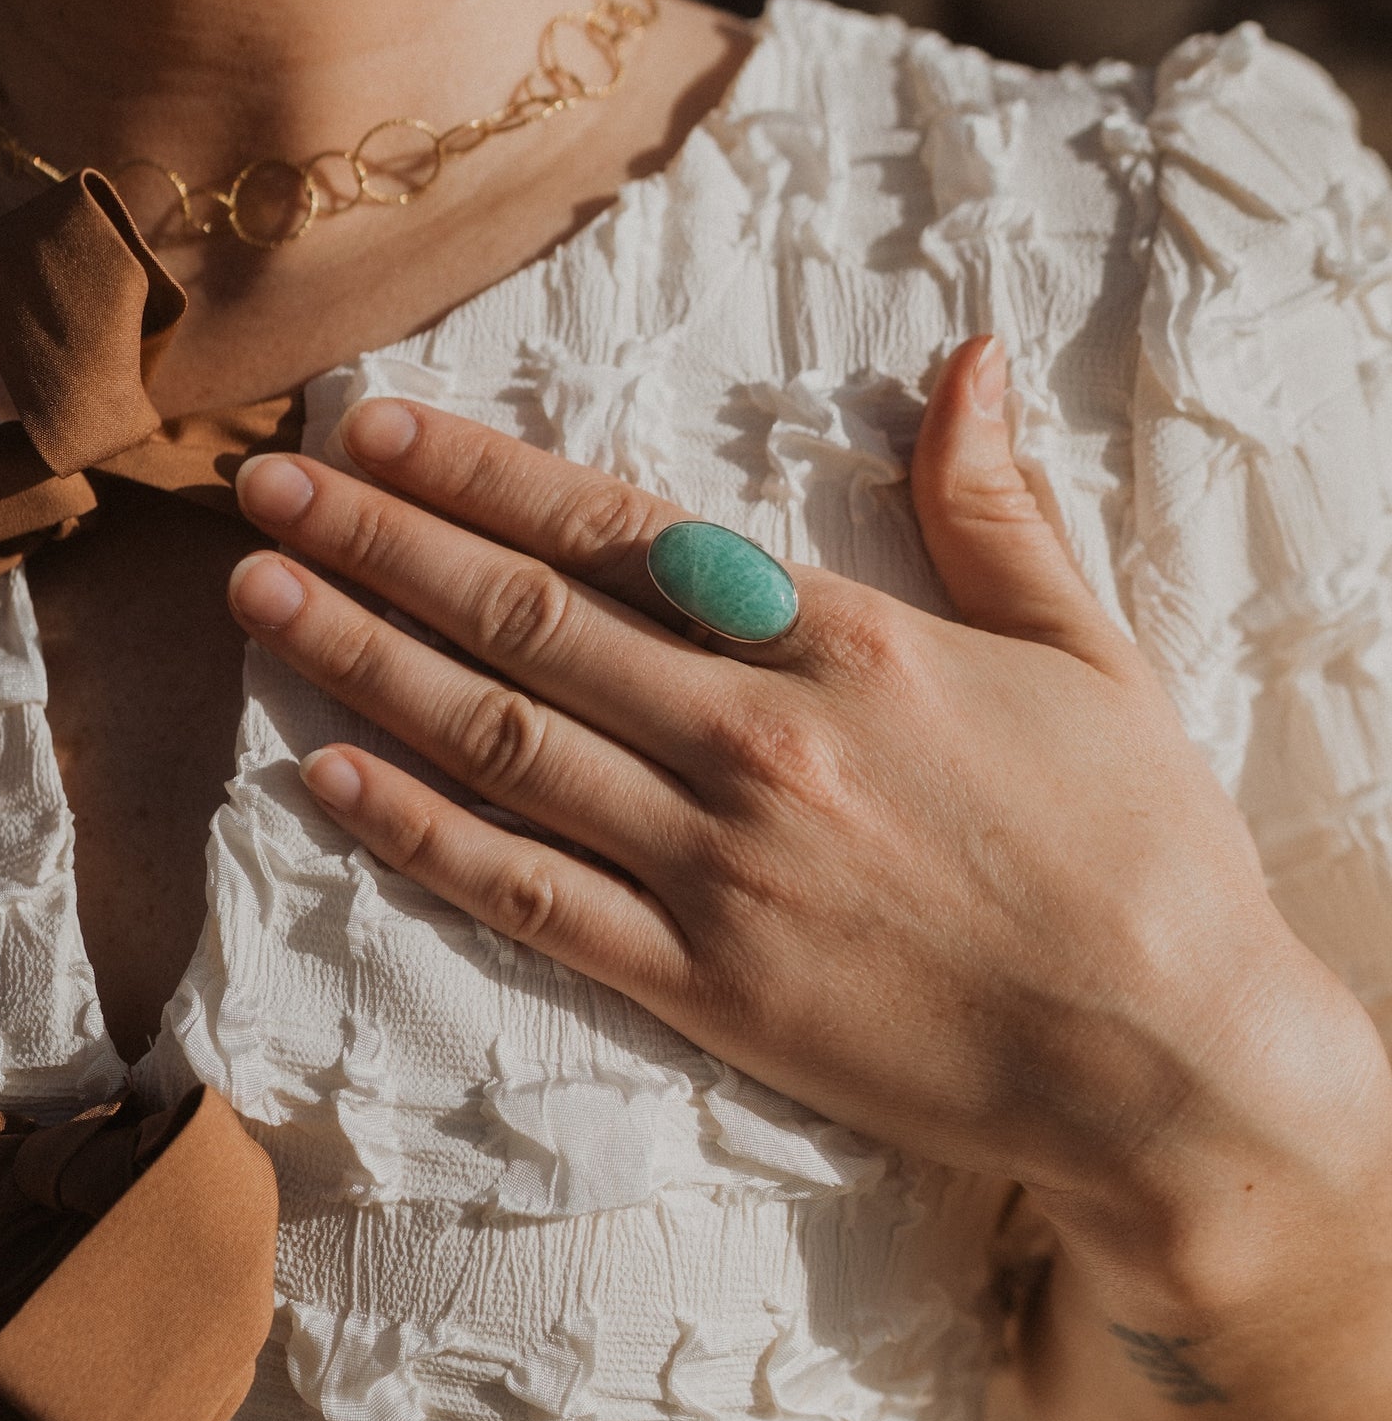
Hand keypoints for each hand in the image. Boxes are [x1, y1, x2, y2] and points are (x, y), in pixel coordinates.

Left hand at [227, 335, 1387, 1262]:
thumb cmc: (1139, 850)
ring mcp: (715, 870)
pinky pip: (525, 899)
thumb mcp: (1090, 651)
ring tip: (255, 599)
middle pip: (524, 623)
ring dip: (362, 663)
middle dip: (377, 545)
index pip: (618, 533)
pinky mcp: (701, 986)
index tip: (372, 431)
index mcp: (845, 643)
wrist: (1164, 1061)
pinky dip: (416, 836)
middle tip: (260, 493)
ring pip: (497, 744)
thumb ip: (997, 507)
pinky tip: (323, 777)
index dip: (478, 475)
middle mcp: (754, 742)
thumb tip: (965, 359)